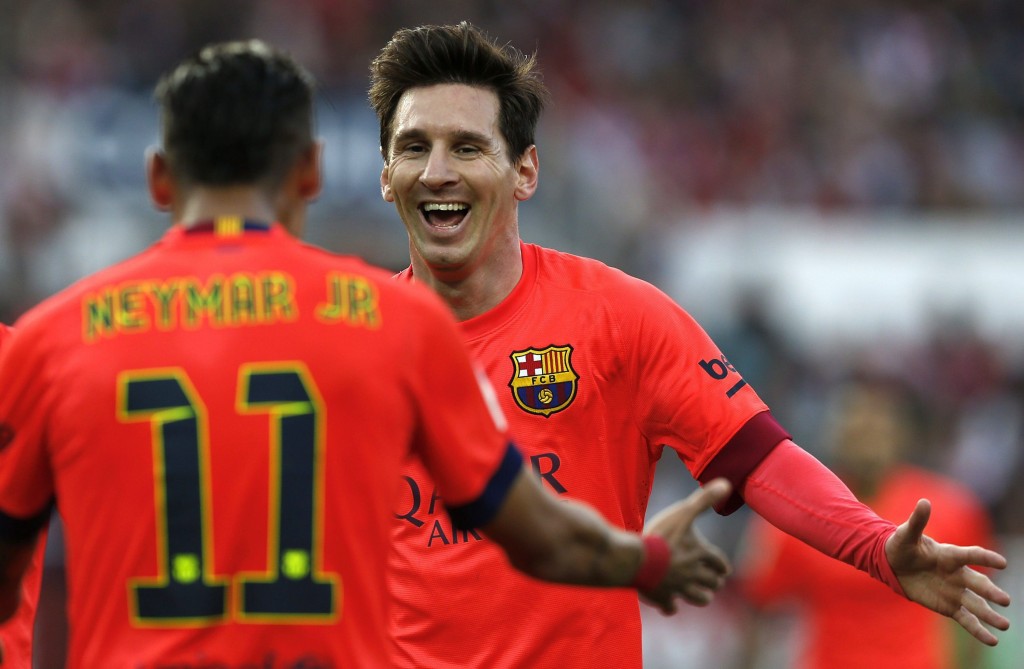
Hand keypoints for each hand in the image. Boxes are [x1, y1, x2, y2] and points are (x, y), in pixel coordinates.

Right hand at [641, 478, 732, 613]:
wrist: (636, 558)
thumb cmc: (661, 534)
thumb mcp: (683, 512)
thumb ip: (704, 498)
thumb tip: (726, 483)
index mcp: (701, 554)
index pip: (720, 563)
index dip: (722, 565)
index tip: (723, 568)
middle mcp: (694, 574)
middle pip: (712, 583)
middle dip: (714, 581)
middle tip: (712, 580)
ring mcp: (679, 588)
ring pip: (699, 599)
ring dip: (701, 596)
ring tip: (700, 594)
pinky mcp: (662, 597)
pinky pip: (671, 607)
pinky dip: (672, 606)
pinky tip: (670, 603)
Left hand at [886, 498, 1010, 645]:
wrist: (893, 564)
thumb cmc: (901, 546)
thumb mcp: (906, 534)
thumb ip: (917, 521)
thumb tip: (924, 501)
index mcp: (950, 555)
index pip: (971, 555)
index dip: (985, 557)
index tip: (1002, 562)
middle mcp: (958, 574)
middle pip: (978, 583)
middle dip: (991, 592)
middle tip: (1005, 600)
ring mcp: (955, 592)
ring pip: (977, 604)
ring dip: (990, 615)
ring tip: (1005, 626)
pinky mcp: (949, 607)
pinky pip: (967, 619)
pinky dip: (979, 630)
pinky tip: (992, 639)